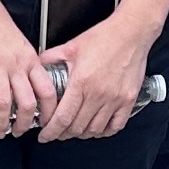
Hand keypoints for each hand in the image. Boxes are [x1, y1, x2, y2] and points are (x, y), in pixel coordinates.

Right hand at [0, 2, 53, 137]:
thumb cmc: (0, 25)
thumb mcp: (24, 44)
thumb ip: (30, 65)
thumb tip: (35, 87)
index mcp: (30, 60)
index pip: (48, 91)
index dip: (50, 112)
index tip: (46, 123)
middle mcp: (16, 65)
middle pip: (28, 103)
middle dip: (24, 124)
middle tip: (19, 132)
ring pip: (4, 104)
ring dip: (2, 123)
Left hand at [38, 0, 166, 141]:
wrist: (131, 32)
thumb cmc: (104, 37)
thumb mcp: (71, 46)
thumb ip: (51, 58)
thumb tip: (37, 66)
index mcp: (81, 82)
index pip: (62, 117)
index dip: (51, 131)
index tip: (45, 135)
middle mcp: (98, 94)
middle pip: (77, 127)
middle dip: (63, 134)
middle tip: (57, 132)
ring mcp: (115, 99)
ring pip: (95, 130)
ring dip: (82, 134)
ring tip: (74, 130)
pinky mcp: (128, 100)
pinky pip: (116, 126)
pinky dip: (104, 131)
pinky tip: (97, 128)